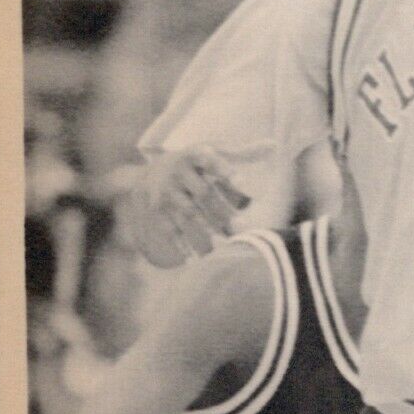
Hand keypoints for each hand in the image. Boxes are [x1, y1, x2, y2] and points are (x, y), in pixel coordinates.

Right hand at [121, 148, 249, 267]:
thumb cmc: (191, 167)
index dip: (226, 170)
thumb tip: (265, 162)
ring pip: (189, 214)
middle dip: (223, 211)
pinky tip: (194, 258)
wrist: (148, 173)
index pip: (209, 160)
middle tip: (243, 227)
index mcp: (193, 155)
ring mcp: (165, 191)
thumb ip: (231, 162)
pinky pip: (170, 228)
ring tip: (224, 246)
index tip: (244, 183)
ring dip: (207, 230)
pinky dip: (181, 244)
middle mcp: (177, 172)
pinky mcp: (156, 209)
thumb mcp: (205, 155)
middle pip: (203, 193)